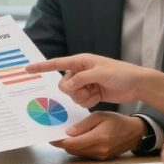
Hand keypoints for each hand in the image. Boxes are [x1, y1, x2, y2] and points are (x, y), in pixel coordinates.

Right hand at [25, 54, 152, 106]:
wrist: (136, 84)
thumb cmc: (121, 73)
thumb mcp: (100, 73)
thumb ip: (82, 79)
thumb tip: (68, 86)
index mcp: (81, 61)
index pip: (57, 63)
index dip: (42, 66)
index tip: (27, 69)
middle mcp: (81, 72)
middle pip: (63, 84)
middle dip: (73, 90)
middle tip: (87, 89)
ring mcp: (86, 83)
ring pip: (71, 95)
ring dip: (82, 97)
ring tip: (95, 93)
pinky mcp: (91, 93)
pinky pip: (80, 101)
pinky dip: (87, 101)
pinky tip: (98, 97)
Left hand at [50, 112, 143, 159]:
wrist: (134, 133)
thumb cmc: (118, 121)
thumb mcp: (100, 116)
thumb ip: (83, 125)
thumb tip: (69, 132)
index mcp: (99, 138)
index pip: (73, 143)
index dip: (59, 142)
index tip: (51, 138)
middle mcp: (99, 150)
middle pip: (73, 150)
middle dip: (63, 144)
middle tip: (55, 135)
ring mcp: (100, 156)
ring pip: (78, 153)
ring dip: (70, 146)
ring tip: (65, 137)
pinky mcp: (101, 159)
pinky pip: (84, 155)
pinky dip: (78, 148)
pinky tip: (76, 140)